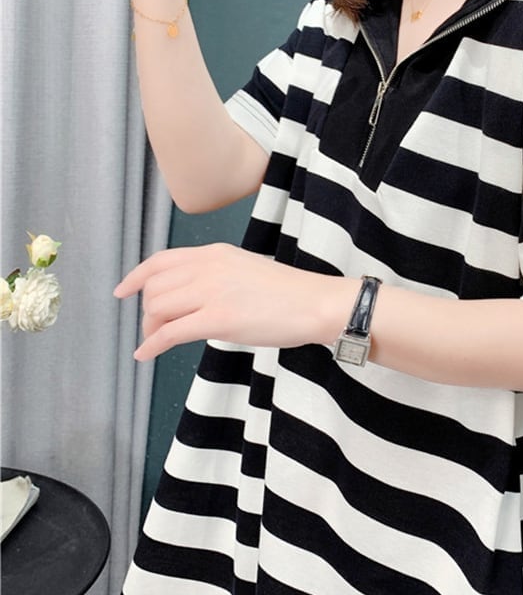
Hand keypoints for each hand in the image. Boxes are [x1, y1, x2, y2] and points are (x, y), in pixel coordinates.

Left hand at [114, 243, 353, 360]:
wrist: (315, 303)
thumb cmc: (288, 292)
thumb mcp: (244, 269)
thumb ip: (213, 275)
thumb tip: (187, 297)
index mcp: (215, 253)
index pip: (161, 260)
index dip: (136, 277)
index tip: (122, 290)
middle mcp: (208, 267)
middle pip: (154, 287)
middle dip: (148, 311)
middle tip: (156, 327)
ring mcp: (212, 292)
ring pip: (157, 308)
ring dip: (151, 327)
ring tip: (159, 340)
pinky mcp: (218, 319)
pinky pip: (169, 332)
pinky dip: (151, 345)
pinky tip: (145, 354)